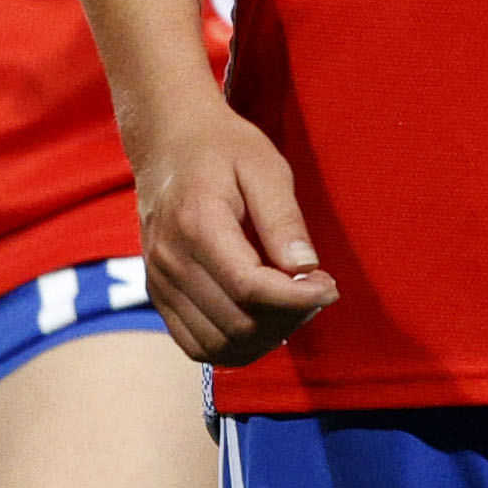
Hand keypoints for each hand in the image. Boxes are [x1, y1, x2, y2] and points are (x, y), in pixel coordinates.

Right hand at [132, 102, 335, 366]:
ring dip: (266, 338)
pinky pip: (196, 345)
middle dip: (289, 318)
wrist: (167, 142)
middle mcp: (170, 260)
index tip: (330, 286)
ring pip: (219, 345)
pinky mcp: (158, 295)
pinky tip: (262, 318)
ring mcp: (159, 282)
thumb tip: (306, 268)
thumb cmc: (222, 148)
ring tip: (291, 304)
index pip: (250, 288)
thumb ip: (284, 218)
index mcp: (196, 223)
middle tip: (316, 290)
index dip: (299, 299)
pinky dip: (235, 345)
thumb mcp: (264, 166)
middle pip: (238, 323)